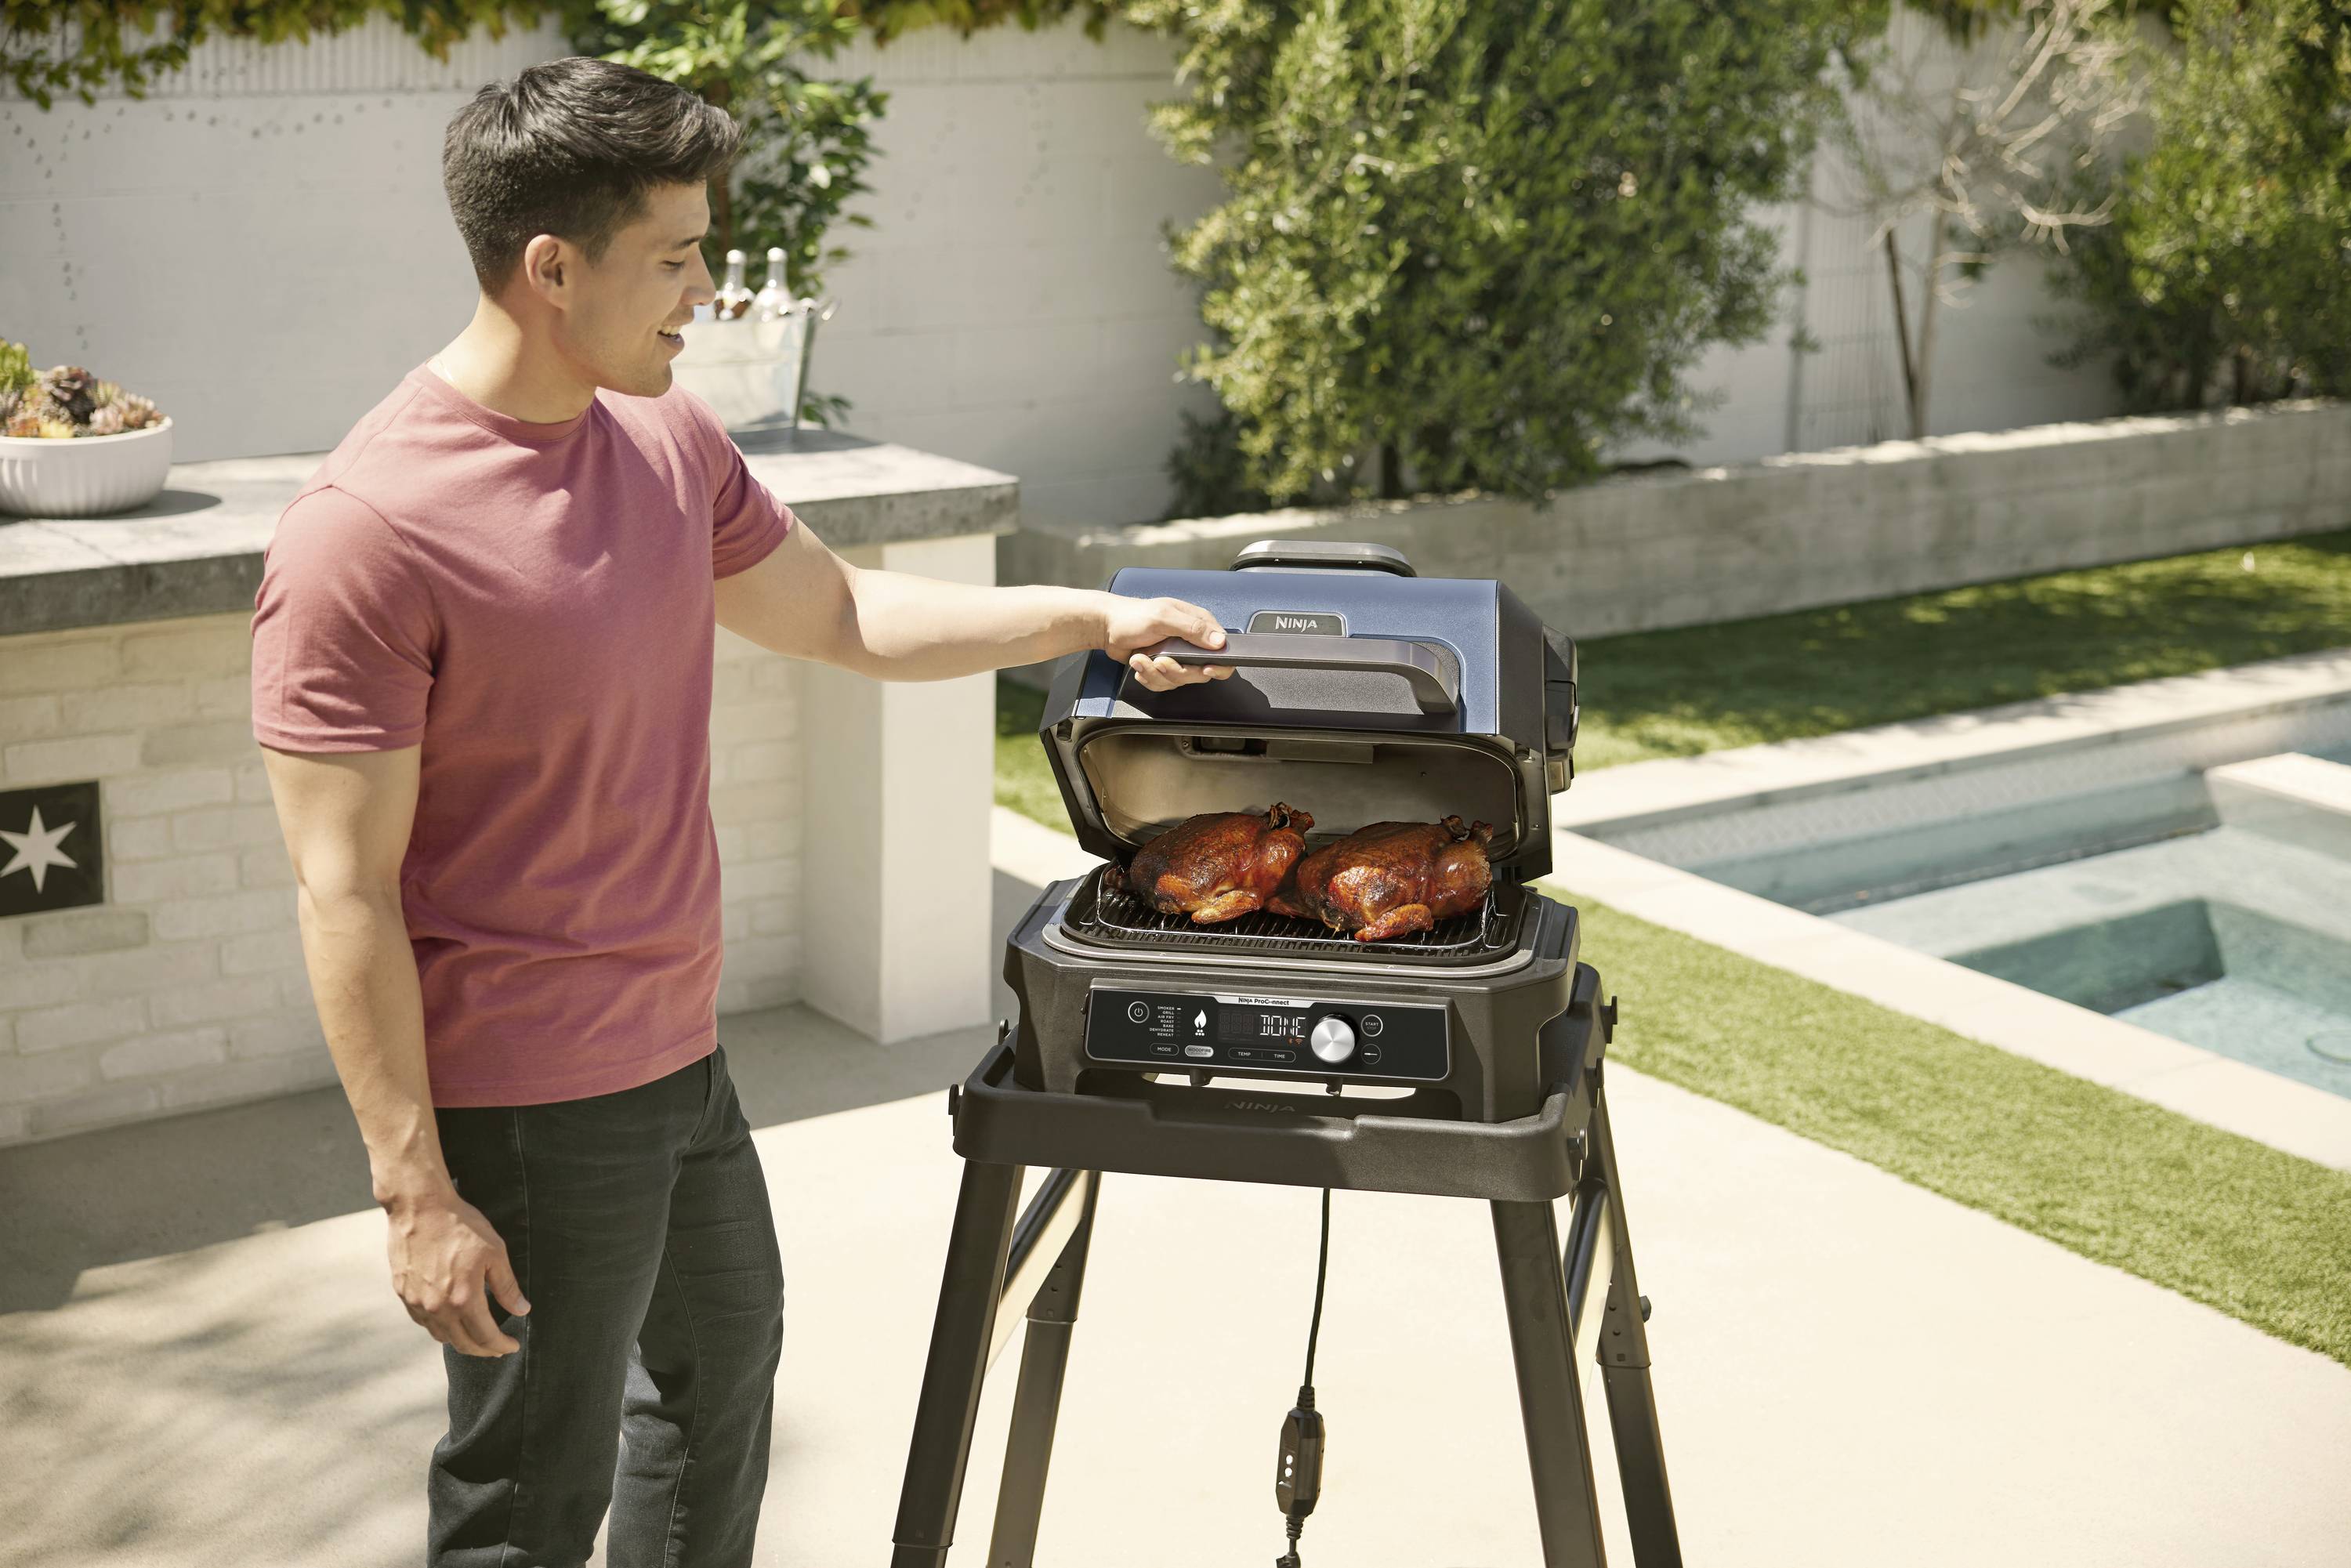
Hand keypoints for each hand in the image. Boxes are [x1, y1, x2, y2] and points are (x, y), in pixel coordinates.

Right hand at [384, 1187, 530, 1356]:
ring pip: (440, 1336)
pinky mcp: (403, 1294)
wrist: (419, 1207)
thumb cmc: (460, 1225)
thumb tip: (522, 1310)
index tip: (512, 1346)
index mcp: (463, 1300)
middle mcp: (437, 1308)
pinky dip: (440, 1328)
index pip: (485, 1337)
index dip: (501, 1346)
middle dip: (483, 1350)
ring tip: (475, 1337)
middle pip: (462, 1343)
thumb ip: (507, 1286)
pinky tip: (450, 1320)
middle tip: (497, 1348)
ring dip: (460, 1341)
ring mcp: (416, 1303)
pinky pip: (423, 1322)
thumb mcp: (494, 1252)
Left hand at [1098, 593, 1236, 691]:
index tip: (1205, 669)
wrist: (1108, 627)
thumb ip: (1192, 628)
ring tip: (1141, 658)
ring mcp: (1177, 657)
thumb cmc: (1132, 616)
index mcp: (1197, 625)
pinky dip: (1148, 677)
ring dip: (1156, 673)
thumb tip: (1219, 641)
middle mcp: (1190, 643)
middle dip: (1177, 671)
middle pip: (1200, 673)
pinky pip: (1163, 684)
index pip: (1223, 649)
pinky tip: (1139, 663)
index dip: (1219, 665)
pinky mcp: (1163, 668)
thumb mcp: (1163, 617)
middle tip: (1160, 661)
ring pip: (1179, 681)